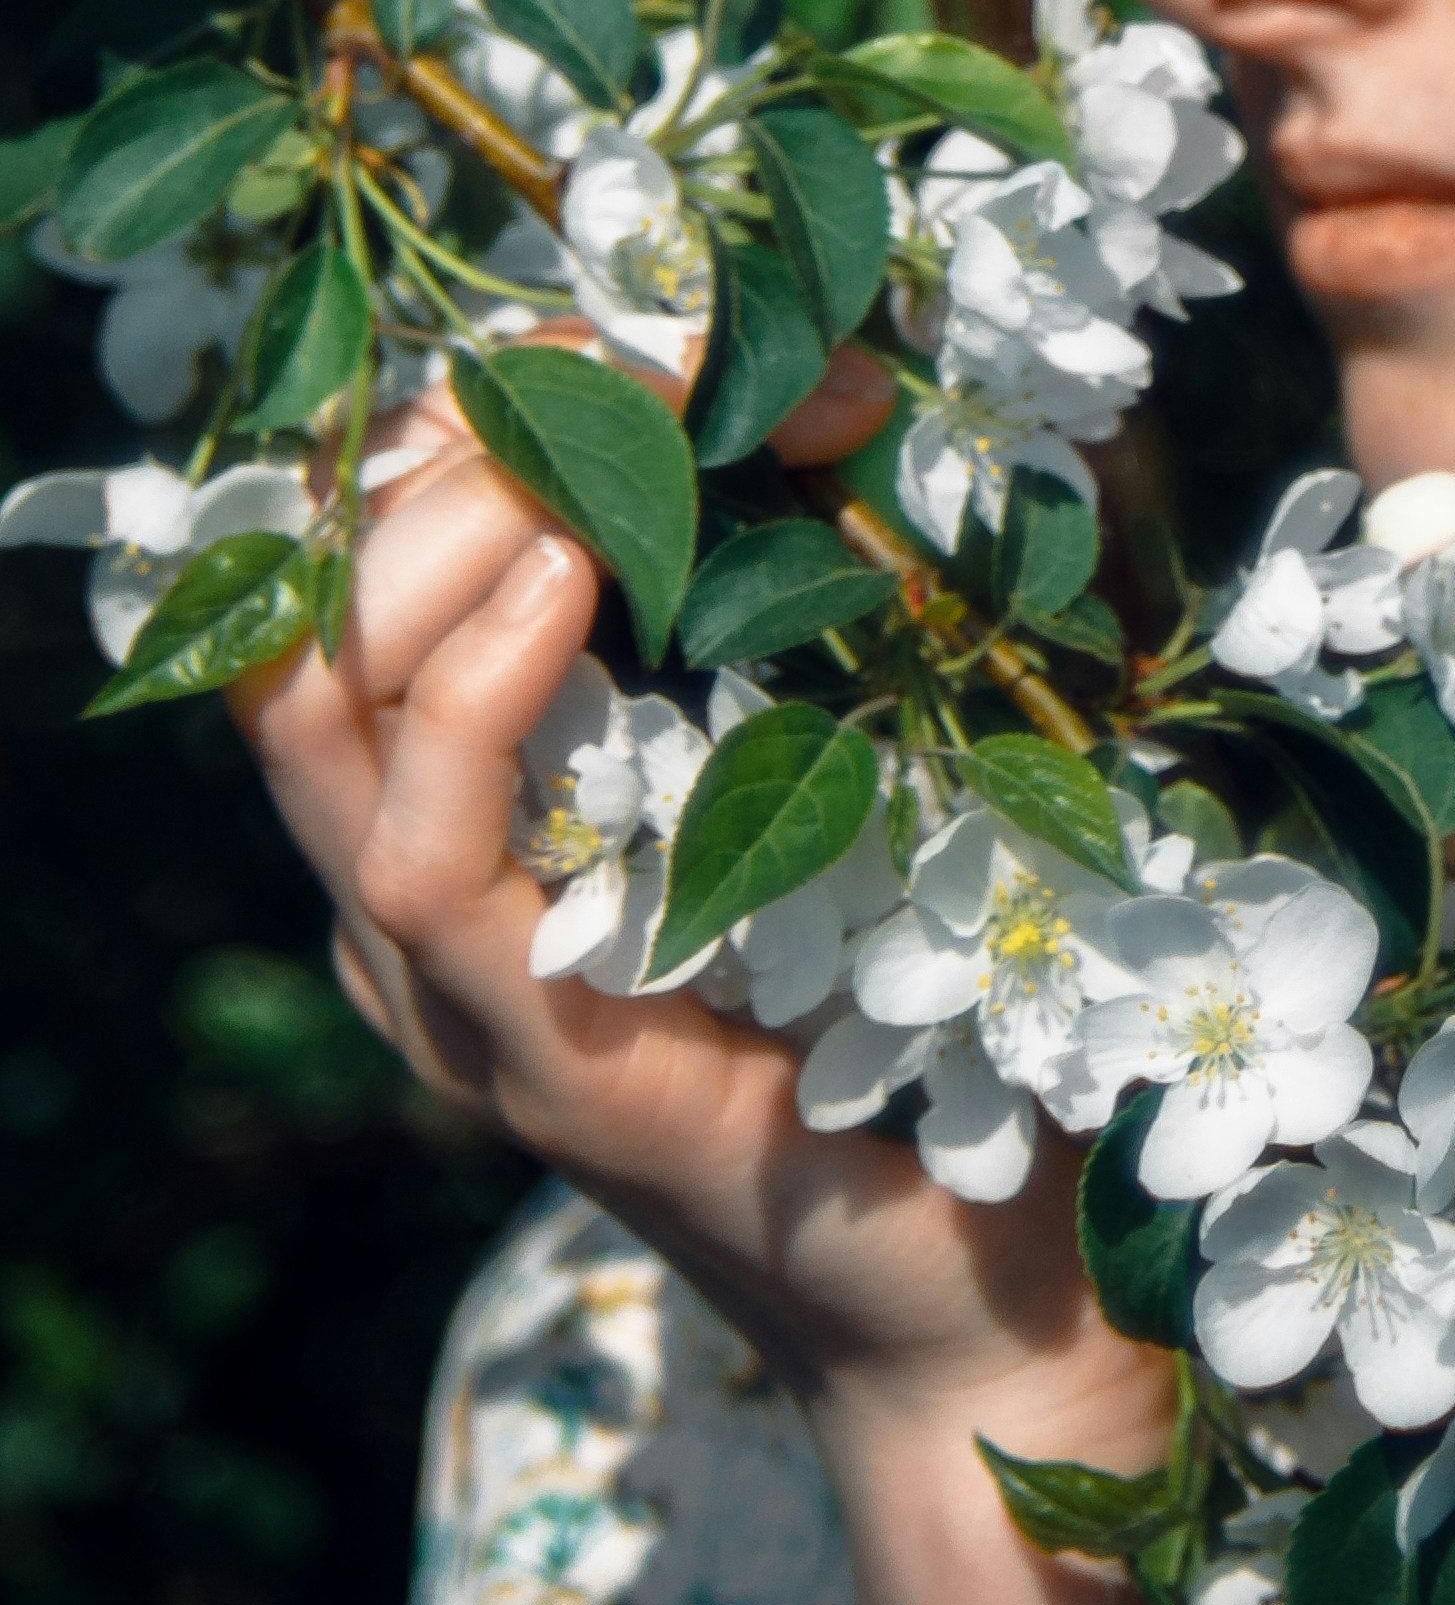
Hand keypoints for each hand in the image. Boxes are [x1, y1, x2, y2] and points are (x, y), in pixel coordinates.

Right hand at [237, 356, 1175, 1481]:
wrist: (1004, 1284)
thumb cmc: (953, 1012)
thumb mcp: (868, 760)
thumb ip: (827, 602)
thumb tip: (852, 393)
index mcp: (481, 824)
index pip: (355, 580)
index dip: (446, 425)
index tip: (614, 320)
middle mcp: (423, 902)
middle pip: (300, 617)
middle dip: (427, 443)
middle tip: (600, 341)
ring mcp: (453, 988)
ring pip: (314, 715)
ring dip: (438, 529)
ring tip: (581, 418)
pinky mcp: (522, 1055)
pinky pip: (420, 854)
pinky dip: (476, 692)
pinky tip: (564, 573)